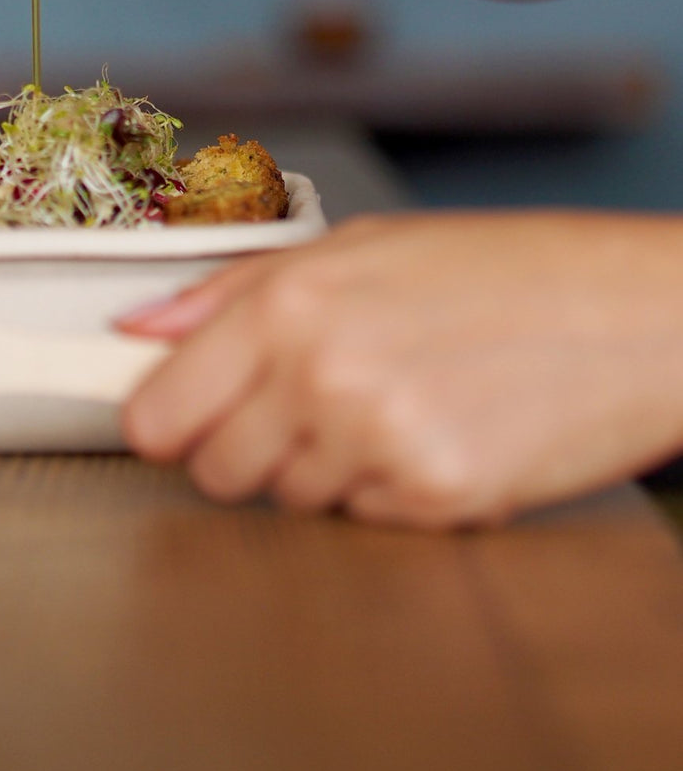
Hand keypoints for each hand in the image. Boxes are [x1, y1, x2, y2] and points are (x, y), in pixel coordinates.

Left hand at [119, 211, 682, 527]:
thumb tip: (137, 329)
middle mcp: (321, 373)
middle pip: (214, 473)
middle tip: (310, 407)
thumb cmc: (500, 268)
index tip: (179, 420)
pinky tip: (437, 435)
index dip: (165, 421)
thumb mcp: (359, 247)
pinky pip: (362, 523)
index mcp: (289, 302)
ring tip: (393, 405)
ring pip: (288, 502)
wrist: (632, 313)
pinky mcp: (432, 498)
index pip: (157, 412)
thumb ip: (231, 290)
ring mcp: (377, 441)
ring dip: (324, 469)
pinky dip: (388, 493)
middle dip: (246, 451)